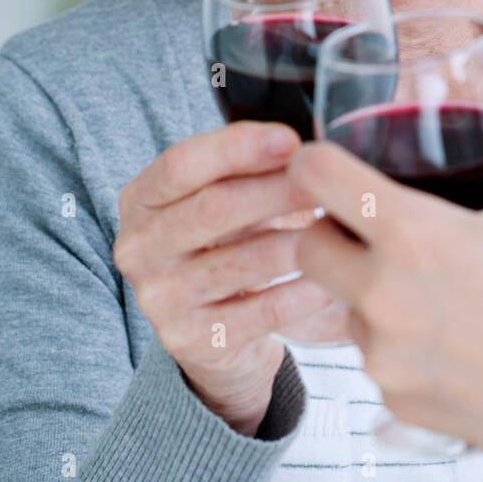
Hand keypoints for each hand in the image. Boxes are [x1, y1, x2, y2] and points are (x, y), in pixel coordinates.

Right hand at [114, 119, 336, 434]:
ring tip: (344, 227)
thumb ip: (249, 169)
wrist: (217, 333)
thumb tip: (309, 149)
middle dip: (279, 189)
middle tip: (329, 181)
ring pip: (245, 261)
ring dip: (303, 241)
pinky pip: (265, 311)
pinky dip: (306, 292)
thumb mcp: (222, 199)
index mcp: (140, 201)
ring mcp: (161, 300)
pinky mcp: (195, 341)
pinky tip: (337, 279)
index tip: (290, 140)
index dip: (237, 148)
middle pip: (214, 208)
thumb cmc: (227, 245)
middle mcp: (138, 249)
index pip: (181, 164)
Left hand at [289, 99, 482, 481]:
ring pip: (340, 305)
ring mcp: (384, 356)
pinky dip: (395, 342)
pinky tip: (447, 336)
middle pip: (306, 247)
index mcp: (414, 236)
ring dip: (362, 289)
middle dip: (328, 230)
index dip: (315, 161)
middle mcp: (383, 296)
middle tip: (369, 225)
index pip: (317, 178)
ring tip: (426, 285)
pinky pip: (373, 357)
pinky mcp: (395, 400)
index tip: (329, 160)